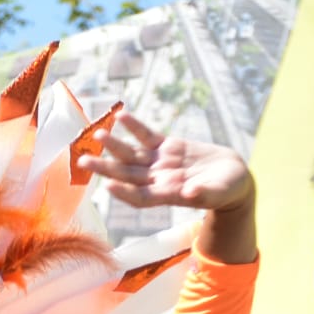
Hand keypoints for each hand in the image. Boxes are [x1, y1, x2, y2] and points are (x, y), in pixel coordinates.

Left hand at [80, 112, 254, 213]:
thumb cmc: (226, 190)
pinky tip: (121, 116)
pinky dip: (135, 126)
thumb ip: (203, 194)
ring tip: (98, 134)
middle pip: (127, 175)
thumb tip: (190, 194)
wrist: (231, 177)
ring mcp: (160, 162)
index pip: (140, 197)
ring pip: (132, 154)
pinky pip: (147, 136)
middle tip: (83, 162)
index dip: (124, 192)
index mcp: (167, 195)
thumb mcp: (218, 193)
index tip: (109, 186)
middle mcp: (158, 180)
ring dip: (114, 145)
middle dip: (106, 168)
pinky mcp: (167, 147)